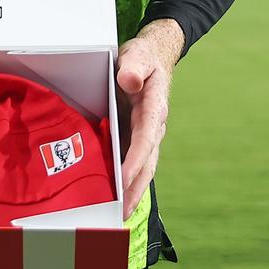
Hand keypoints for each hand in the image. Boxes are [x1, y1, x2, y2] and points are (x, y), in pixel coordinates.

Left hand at [116, 18, 183, 219]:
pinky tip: (113, 192)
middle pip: (146, 163)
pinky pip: (132, 159)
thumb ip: (133, 68)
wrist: (152, 58)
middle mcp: (153, 126)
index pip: (145, 139)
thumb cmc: (143, 58)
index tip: (123, 181)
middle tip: (121, 212)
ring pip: (141, 166)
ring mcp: (146, 133)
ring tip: (117, 213)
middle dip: (135, 188)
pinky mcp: (136, 134)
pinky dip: (125, 178)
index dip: (134, 161)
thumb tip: (130, 81)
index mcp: (155, 109)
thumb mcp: (138, 56)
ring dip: (131, 189)